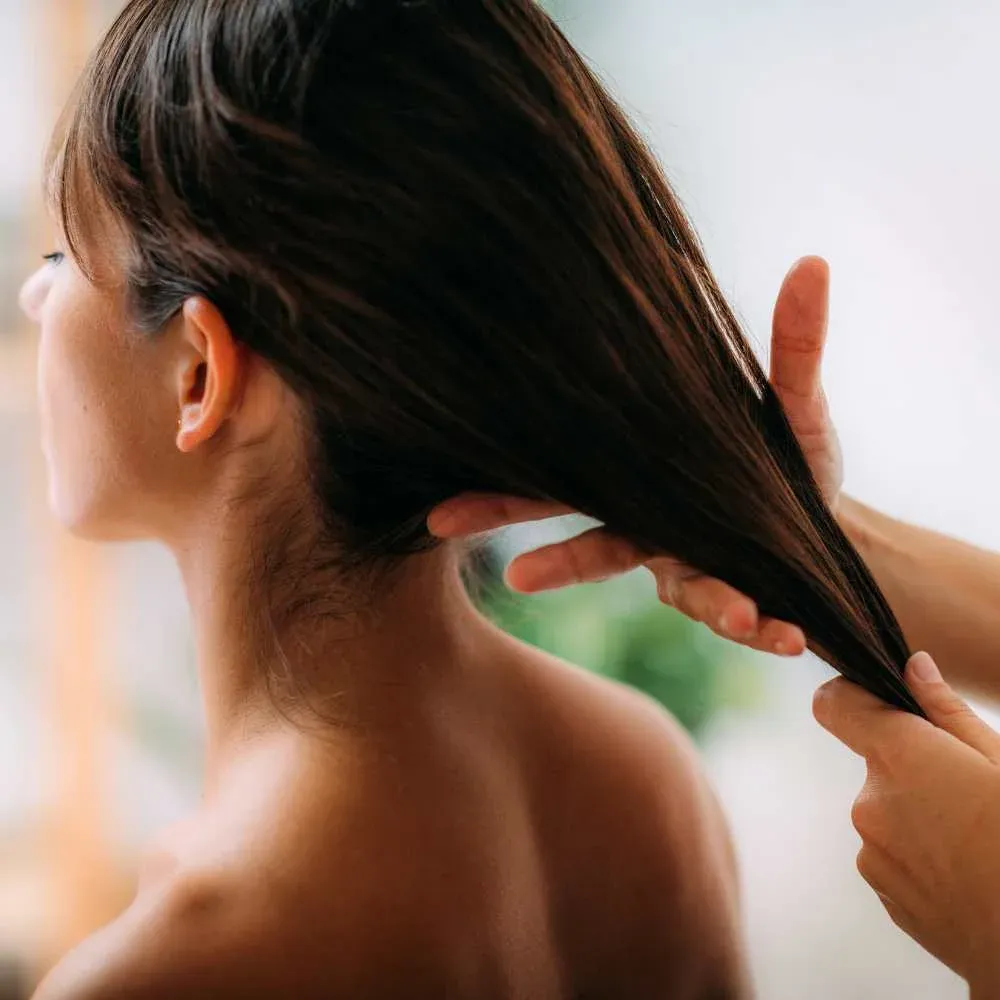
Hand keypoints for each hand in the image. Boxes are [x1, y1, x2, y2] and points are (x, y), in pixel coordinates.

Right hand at [427, 256, 841, 656]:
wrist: (820, 518)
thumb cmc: (783, 455)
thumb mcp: (789, 399)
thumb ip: (793, 345)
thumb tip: (813, 262)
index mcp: (641, 475)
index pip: (561, 482)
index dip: (501, 495)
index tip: (442, 509)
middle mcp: (646, 526)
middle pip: (581, 548)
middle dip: (545, 560)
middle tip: (505, 568)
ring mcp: (680, 565)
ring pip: (682, 594)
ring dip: (699, 601)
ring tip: (742, 614)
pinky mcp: (723, 595)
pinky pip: (736, 612)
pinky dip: (762, 624)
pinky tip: (786, 634)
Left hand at [814, 654, 999, 991]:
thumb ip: (948, 712)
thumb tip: (913, 666)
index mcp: (901, 757)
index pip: (834, 705)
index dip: (850, 696)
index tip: (877, 702)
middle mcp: (871, 801)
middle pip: (877, 763)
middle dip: (913, 768)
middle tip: (970, 792)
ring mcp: (872, 850)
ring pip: (888, 811)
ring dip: (919, 816)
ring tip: (974, 840)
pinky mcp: (881, 889)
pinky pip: (892, 852)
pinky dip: (920, 854)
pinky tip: (964, 871)